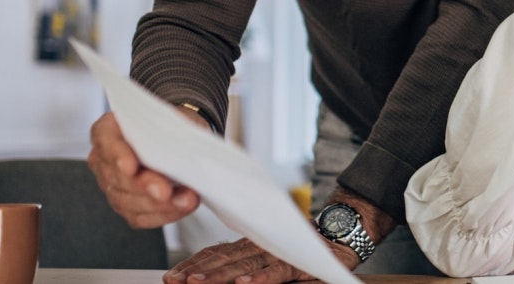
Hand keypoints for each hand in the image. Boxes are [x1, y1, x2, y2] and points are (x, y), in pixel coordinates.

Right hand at [87, 111, 201, 227]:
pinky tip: (181, 208)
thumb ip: (171, 130)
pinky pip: (139, 217)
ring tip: (185, 200)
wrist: (180, 140)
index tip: (131, 167)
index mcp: (108, 130)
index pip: (106, 141)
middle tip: (165, 191)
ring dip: (159, 205)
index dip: (117, 155)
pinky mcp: (127, 206)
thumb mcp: (175, 118)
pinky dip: (163, 214)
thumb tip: (181, 149)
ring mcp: (112, 185)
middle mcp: (104, 159)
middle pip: (117, 177)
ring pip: (127, 202)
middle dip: (144, 187)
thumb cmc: (173, 126)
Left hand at [163, 237, 357, 283]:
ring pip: (244, 265)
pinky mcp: (298, 263)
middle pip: (224, 259)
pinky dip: (260, 278)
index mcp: (250, 245)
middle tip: (176, 281)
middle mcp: (259, 246)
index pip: (216, 253)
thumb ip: (246, 263)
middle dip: (198, 271)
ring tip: (199, 283)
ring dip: (220, 275)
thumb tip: (218, 276)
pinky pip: (277, 271)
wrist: (341, 236)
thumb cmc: (304, 249)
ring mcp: (278, 253)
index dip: (193, 264)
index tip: (172, 276)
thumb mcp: (270, 256)